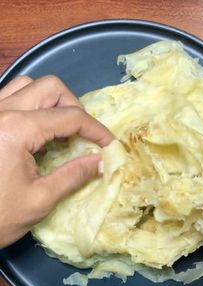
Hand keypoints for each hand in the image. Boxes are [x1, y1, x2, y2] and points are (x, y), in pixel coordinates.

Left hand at [0, 75, 112, 246]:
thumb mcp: (39, 200)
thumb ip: (74, 175)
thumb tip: (101, 161)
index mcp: (16, 130)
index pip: (69, 117)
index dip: (96, 130)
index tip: (109, 145)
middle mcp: (1, 111)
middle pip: (50, 88)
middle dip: (74, 108)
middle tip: (82, 135)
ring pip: (27, 85)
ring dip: (51, 101)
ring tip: (59, 128)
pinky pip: (9, 95)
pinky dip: (29, 104)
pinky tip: (34, 127)